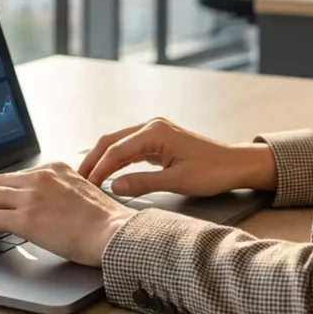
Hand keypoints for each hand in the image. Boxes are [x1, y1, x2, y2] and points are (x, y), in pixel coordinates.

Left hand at [0, 162, 133, 266]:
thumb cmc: (105, 221)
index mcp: (55, 169)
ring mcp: (32, 196)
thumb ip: (61, 192)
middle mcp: (41, 177)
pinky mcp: (25, 219)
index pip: (18, 175)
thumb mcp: (82, 193)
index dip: (3, 189)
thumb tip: (47, 207)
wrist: (113, 232)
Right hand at [78, 116, 275, 197]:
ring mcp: (154, 132)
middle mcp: (151, 126)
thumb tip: (113, 187)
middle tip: (77, 180)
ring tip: (87, 179)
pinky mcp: (157, 141)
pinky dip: (115, 161)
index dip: (99, 168)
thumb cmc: (212, 172)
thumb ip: (143, 183)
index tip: (85, 185)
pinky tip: (107, 174)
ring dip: (102, 160)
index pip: (117, 149)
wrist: (235, 164)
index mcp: (155, 132)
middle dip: (93, 160)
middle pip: (111, 140)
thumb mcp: (177, 181)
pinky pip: (129, 149)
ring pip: (118, 143)